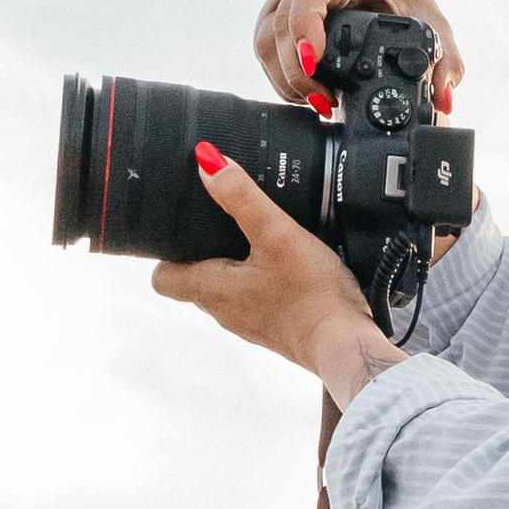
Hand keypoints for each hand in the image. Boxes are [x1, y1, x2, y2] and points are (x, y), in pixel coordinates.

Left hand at [154, 152, 407, 405]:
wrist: (346, 345)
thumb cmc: (311, 296)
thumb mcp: (276, 233)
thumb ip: (241, 197)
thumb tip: (208, 162)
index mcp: (211, 290)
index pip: (162, 279)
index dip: (166, 254)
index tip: (182, 231)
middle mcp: (225, 312)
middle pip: (196, 281)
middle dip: (205, 253)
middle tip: (225, 224)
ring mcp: (251, 324)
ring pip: (229, 291)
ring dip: (237, 267)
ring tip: (260, 241)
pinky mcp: (277, 329)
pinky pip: (258, 301)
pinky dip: (265, 283)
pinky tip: (290, 268)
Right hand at [253, 0, 463, 113]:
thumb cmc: (409, 1)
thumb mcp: (435, 26)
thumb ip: (447, 60)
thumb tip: (443, 96)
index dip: (306, 21)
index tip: (313, 59)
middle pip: (282, 19)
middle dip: (297, 69)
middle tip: (324, 101)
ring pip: (267, 37)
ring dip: (286, 78)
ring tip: (318, 103)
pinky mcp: (280, 18)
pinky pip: (267, 48)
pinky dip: (282, 78)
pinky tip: (306, 96)